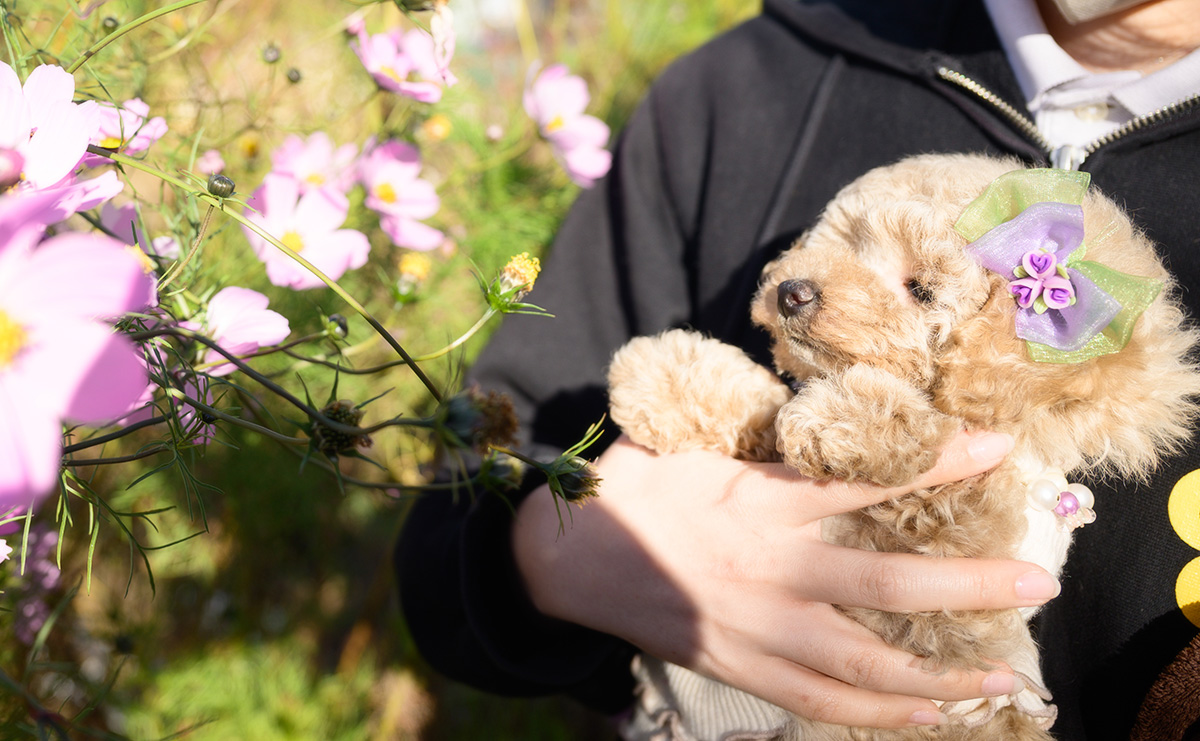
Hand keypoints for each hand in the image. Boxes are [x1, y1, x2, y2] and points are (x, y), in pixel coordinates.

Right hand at [512, 431, 1059, 728]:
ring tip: (1004, 672)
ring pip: (864, 662)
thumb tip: (812, 400)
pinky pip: (819, 701)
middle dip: (969, 586)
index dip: (937, 466)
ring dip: (941, 670)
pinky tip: (928, 712)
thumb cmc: (635, 489)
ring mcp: (757, 629)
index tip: (998, 451)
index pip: (866, 484)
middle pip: (887, 587)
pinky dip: (878, 714)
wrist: (569, 560)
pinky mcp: (740, 667)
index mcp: (760, 503)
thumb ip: (756, 429)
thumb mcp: (691, 441)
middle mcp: (770, 570)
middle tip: (1035, 583)